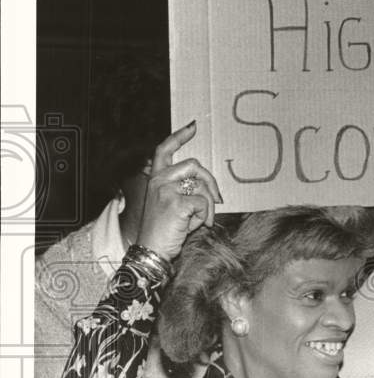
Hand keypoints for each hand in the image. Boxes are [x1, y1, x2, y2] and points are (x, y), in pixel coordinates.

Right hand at [135, 122, 222, 260]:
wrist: (151, 251)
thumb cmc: (165, 230)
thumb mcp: (172, 205)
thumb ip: (185, 190)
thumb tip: (210, 187)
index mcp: (156, 179)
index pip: (165, 150)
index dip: (179, 137)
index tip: (193, 126)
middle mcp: (158, 181)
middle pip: (194, 166)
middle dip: (210, 182)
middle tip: (218, 200)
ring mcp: (165, 191)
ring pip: (201, 186)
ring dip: (207, 205)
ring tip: (198, 220)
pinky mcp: (175, 203)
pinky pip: (203, 203)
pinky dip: (205, 216)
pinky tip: (194, 225)